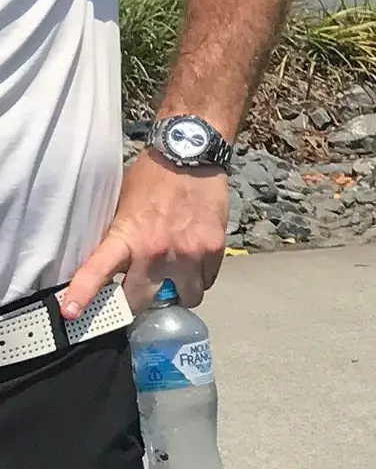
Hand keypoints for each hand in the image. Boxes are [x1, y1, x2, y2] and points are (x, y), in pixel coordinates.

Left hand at [59, 150, 228, 318]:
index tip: (70, 314)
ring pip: (186, 297)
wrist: (190, 154)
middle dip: (141, 303)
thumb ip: (120, 237)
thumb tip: (111, 265)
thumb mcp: (124, 206)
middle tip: (143, 296)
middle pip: (142, 300)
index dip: (82, 295)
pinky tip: (197, 260)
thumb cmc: (153, 178)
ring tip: (179, 278)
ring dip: (181, 292)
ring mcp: (188, 253)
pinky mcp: (213, 248)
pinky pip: (207, 280)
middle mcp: (156, 251)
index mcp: (126, 237)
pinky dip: (201, 276)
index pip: (97, 271)